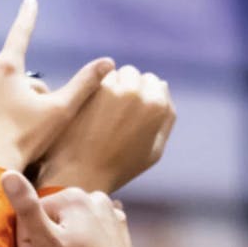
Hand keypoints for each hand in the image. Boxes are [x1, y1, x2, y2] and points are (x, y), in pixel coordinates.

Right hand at [2, 172, 150, 246]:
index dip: (27, 245)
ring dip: (61, 244)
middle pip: (51, 218)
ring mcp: (111, 213)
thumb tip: (7, 173)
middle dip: (44, 244)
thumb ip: (26, 207)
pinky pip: (90, 231)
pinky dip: (81, 244)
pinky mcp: (120, 230)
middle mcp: (95, 197)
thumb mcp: (46, 243)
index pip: (31, 215)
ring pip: (69, 225)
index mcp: (73, 196)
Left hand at [38, 64, 175, 191]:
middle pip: (135, 74)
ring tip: (103, 111)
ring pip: (116, 74)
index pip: (155, 83)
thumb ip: (166, 116)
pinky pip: (97, 79)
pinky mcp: (91, 89)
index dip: (144, 94)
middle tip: (116, 110)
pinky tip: (90, 108)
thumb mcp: (154, 149)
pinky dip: (95, 89)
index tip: (132, 109)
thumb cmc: (120, 167)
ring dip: (111, 85)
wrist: (81, 172)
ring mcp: (114, 88)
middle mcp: (138, 92)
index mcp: (157, 106)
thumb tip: (162, 85)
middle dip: (128, 86)